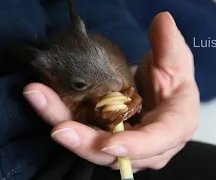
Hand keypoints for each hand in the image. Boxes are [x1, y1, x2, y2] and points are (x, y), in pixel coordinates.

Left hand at [23, 12, 198, 170]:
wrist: (160, 93)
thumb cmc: (173, 80)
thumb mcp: (175, 62)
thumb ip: (170, 46)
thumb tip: (162, 20)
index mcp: (175, 127)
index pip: (158, 141)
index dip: (136, 146)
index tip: (109, 143)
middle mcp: (149, 146)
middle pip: (115, 151)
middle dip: (85, 141)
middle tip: (58, 127)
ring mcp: (124, 145)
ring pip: (92, 145)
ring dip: (65, 125)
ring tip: (40, 99)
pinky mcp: (105, 137)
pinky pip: (83, 132)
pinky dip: (63, 117)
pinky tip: (44, 99)